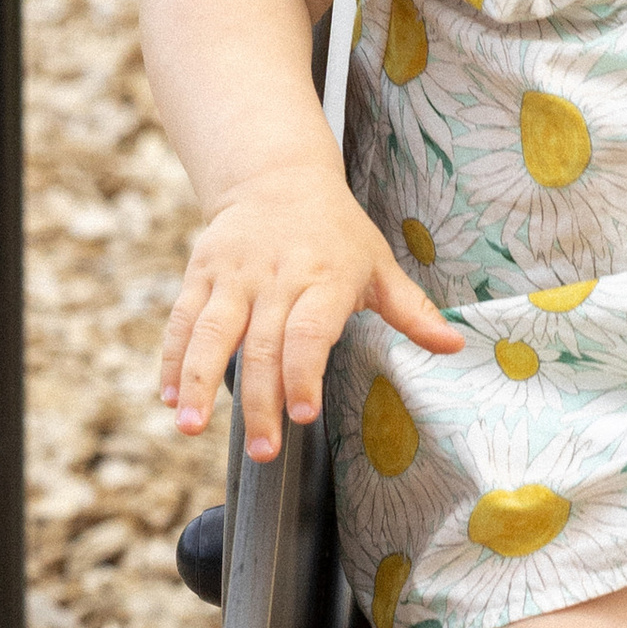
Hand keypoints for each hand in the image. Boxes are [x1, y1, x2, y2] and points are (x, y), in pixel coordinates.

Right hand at [157, 171, 460, 461]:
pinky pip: (183, 320)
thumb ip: (413, 311)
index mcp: (323, 278)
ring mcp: (233, 276)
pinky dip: (174, 358)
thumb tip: (456, 346)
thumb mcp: (379, 265)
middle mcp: (275, 277)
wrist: (277, 177)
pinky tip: (171, 396)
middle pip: (262, 345)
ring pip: (211, 333)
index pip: (309, 332)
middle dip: (260, 401)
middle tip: (262, 451)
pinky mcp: (201, 275)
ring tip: (191, 427)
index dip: (303, 373)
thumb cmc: (336, 231)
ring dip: (199, 382)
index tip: (302, 415)